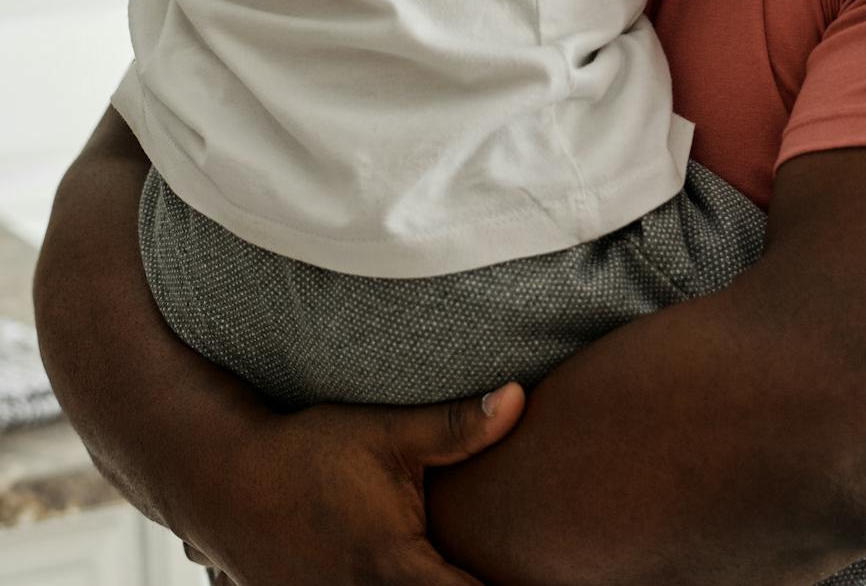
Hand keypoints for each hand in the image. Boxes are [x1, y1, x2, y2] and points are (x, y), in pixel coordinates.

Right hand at [178, 383, 524, 585]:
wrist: (228, 481)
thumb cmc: (310, 453)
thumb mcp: (386, 432)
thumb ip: (456, 426)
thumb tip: (518, 396)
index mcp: (397, 571)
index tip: (539, 574)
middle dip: (474, 585)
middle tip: (509, 565)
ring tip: (452, 563)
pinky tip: (418, 569)